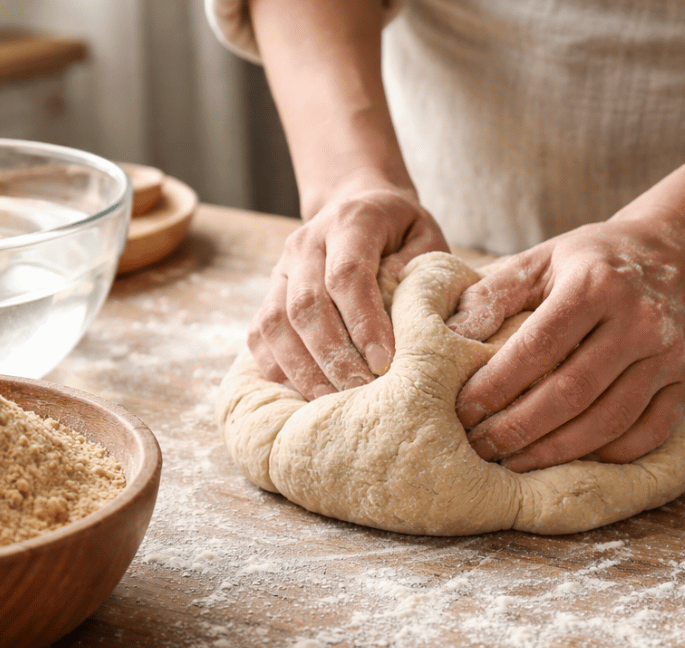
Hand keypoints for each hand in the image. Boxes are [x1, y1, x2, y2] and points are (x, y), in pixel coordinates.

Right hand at [251, 183, 449, 398]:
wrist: (355, 206)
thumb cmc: (400, 232)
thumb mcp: (425, 237)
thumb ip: (421, 270)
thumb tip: (405, 312)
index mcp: (349, 224)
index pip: (346, 275)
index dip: (363, 322)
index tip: (384, 362)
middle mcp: (305, 244)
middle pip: (306, 305)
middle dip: (333, 356)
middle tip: (361, 393)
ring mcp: (281, 270)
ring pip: (275, 324)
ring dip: (303, 369)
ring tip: (332, 404)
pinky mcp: (268, 295)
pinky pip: (259, 337)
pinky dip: (279, 369)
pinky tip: (305, 393)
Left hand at [447, 218, 684, 470]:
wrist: (673, 254)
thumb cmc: (591, 262)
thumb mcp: (540, 260)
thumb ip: (495, 294)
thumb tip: (452, 336)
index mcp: (596, 284)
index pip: (539, 346)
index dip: (498, 384)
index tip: (463, 411)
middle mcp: (639, 320)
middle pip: (573, 391)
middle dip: (520, 427)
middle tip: (480, 447)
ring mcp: (669, 355)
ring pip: (610, 420)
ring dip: (557, 451)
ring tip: (514, 462)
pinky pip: (648, 433)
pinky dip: (608, 455)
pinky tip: (570, 460)